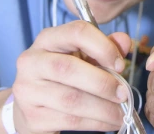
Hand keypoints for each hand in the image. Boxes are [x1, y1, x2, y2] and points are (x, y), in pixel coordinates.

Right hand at [11, 20, 131, 132]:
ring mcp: (28, 90)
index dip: (103, 47)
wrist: (31, 106)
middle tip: (123, 93)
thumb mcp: (82, 57)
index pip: (77, 32)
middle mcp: (32, 61)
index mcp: (47, 39)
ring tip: (121, 113)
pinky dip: (96, 123)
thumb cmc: (62, 76)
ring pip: (71, 99)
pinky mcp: (32, 117)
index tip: (120, 65)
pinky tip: (109, 122)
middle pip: (70, 68)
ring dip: (103, 108)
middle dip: (103, 83)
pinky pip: (70, 120)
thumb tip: (125, 42)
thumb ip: (104, 47)